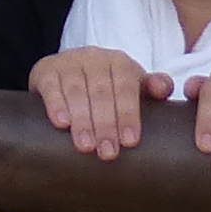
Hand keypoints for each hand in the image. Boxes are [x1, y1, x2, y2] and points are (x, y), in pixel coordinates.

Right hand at [29, 46, 165, 160]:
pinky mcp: (46, 70)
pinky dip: (56, 104)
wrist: (67, 72)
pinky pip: (51, 86)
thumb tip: (164, 89)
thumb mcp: (132, 87)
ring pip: (76, 90)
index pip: (126, 87)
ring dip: (82, 119)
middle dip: (105, 124)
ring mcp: (69, 62)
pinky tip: (61, 123)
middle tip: (108, 153)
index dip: (128, 114)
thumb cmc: (107, 87)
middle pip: (101, 92)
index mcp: (120, 62)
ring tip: (86, 146)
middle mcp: (95, 58)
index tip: (129, 142)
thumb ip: (152, 87)